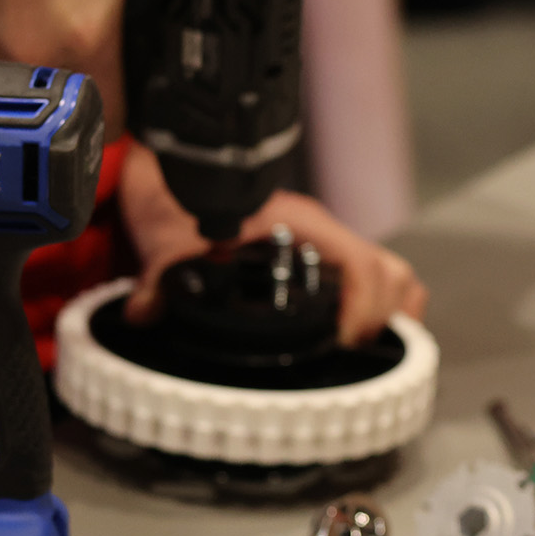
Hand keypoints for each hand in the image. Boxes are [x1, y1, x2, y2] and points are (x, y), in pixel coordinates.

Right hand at [0, 0, 154, 134]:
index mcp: (86, 41)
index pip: (110, 122)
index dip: (117, 110)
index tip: (115, 93)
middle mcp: (28, 56)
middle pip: (54, 105)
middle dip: (66, 81)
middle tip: (68, 36)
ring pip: (6, 78)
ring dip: (20, 55)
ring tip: (24, 2)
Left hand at [118, 145, 426, 345]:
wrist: (176, 180)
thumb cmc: (182, 204)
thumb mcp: (168, 241)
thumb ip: (157, 277)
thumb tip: (144, 310)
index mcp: (299, 222)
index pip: (359, 262)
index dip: (364, 306)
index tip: (345, 341)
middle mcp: (321, 233)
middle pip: (389, 272)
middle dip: (381, 319)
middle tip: (352, 355)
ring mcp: (328, 246)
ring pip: (390, 275)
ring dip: (389, 315)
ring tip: (361, 352)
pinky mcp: (324, 260)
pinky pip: (373, 280)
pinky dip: (379, 309)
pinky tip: (354, 340)